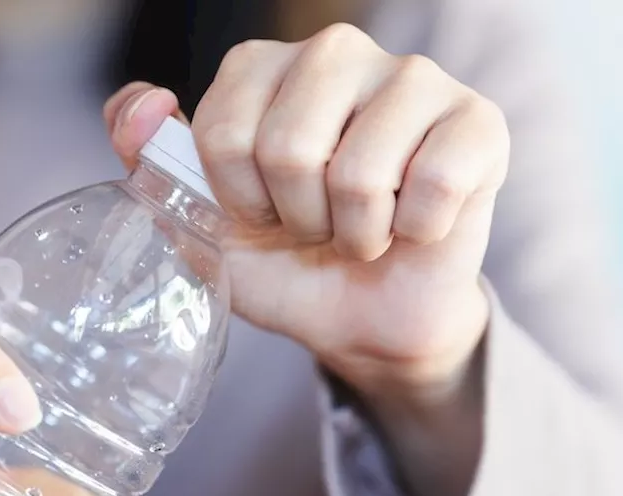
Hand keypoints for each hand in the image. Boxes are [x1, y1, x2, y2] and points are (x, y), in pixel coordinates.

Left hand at [105, 24, 509, 395]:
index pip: (223, 133)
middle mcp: (336, 51)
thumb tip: (144, 106)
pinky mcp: (478, 119)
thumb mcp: (196, 218)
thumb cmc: (280, 258)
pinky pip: (434, 184)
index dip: (239, 200)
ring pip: (359, 173)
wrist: (359, 316)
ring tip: (362, 227)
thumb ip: (148, 158)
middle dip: (296, 217)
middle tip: (313, 224)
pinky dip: (415, 230)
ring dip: (355, 232)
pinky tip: (415, 222)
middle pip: (288, 147)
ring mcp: (414, 76)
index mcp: (261, 66)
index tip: (260, 212)